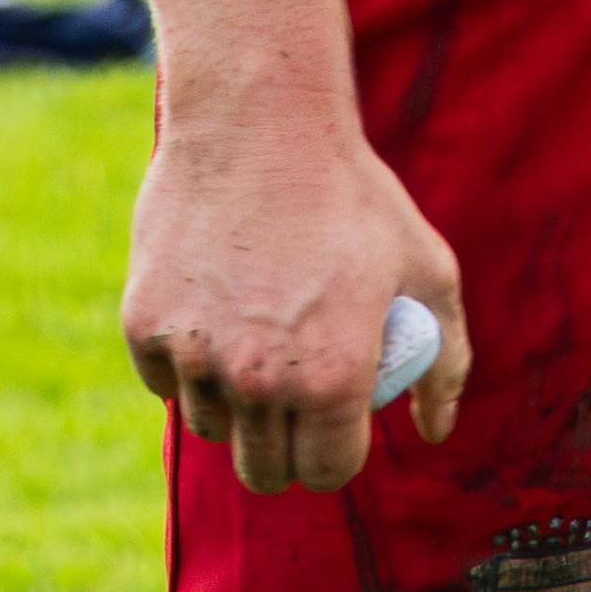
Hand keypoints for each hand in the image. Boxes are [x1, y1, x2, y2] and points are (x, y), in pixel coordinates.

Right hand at [123, 109, 469, 493]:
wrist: (260, 121)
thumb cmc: (350, 192)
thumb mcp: (426, 265)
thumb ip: (446, 357)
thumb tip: (436, 429)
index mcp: (332, 377)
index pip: (328, 470)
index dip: (338, 451)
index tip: (336, 420)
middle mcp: (260, 379)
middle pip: (265, 469)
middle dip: (285, 448)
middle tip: (294, 395)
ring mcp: (196, 356)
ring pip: (212, 429)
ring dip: (234, 407)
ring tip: (255, 342)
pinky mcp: (144, 328)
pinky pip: (166, 382)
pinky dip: (186, 364)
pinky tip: (212, 311)